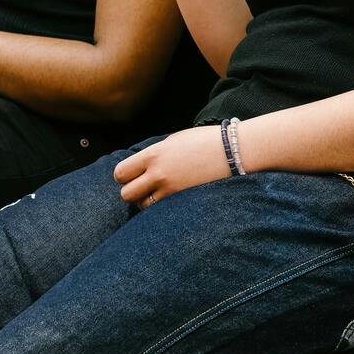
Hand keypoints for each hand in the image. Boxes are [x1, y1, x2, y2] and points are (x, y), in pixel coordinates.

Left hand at [113, 123, 229, 207]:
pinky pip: (161, 213)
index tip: (130, 176)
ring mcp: (172, 191)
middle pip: (126, 194)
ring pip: (142, 207)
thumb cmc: (204, 141)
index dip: (123, 176)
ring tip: (157, 194)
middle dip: (132, 191)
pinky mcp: (184, 203)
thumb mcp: (173, 140)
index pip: (120, 172)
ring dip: (146, 202)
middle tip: (142, 187)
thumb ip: (154, 154)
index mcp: (154, 154)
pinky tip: (169, 202)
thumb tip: (140, 165)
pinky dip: (161, 210)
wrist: (233, 151)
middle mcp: (159, 174)